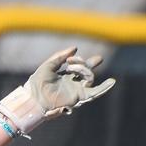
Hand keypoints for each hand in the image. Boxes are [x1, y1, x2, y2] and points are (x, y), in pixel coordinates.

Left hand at [0, 47, 115, 136]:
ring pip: (90, 78)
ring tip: (73, 68)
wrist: (34, 98)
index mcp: (65, 75)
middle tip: (83, 61)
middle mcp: (72, 83)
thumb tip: (75, 48)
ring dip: (84, 70)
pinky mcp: (78, 98)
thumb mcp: (49, 65)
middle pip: (87, 71)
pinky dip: (103, 88)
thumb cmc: (37, 83)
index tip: (69, 59)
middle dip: (89, 63)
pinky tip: (112, 82)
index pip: (79, 66)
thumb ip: (61, 56)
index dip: (80, 60)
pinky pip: (93, 94)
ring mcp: (76, 91)